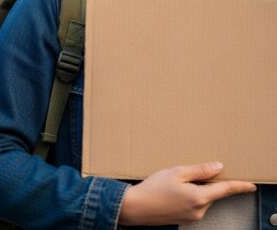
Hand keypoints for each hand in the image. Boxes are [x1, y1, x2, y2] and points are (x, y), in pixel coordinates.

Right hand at [118, 162, 256, 225]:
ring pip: (202, 199)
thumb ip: (200, 170)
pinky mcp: (184, 219)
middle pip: (212, 193)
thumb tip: (218, 167)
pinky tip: (175, 190)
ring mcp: (191, 217)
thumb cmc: (154, 187)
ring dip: (197, 188)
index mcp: (199, 197)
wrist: (136, 207)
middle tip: (189, 172)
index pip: (225, 190)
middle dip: (206, 182)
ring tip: (176, 181)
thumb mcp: (177, 172)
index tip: (251, 185)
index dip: (239, 186)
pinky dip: (191, 195)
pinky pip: (194, 205)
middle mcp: (199, 211)